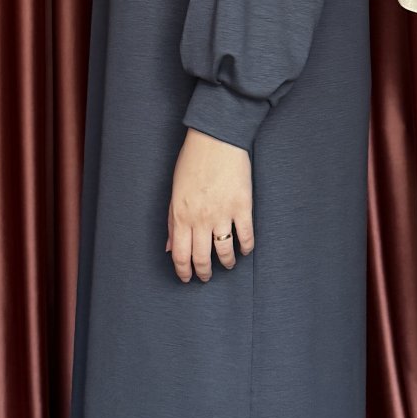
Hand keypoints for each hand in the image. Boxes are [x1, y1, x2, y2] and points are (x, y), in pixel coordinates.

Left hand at [166, 128, 255, 281]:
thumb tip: (170, 247)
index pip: (180, 254)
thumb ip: (172, 221)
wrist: (216, 139)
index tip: (187, 278)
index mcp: (181, 215)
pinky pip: (246, 236)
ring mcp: (223, 214)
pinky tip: (244, 250)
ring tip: (227, 265)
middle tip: (205, 277)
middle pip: (202, 258)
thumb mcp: (174, 191)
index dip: (183, 271)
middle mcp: (201, 219)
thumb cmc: (192, 162)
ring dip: (226, 263)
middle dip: (203, 272)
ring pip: (225, 252)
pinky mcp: (243, 207)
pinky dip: (246, 247)